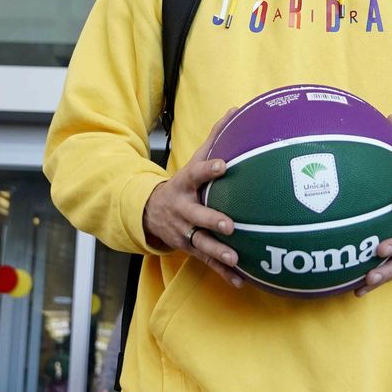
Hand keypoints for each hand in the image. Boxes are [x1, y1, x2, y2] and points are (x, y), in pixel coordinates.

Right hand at [142, 108, 244, 288]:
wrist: (150, 212)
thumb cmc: (184, 183)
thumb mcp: (193, 160)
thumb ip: (216, 138)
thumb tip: (236, 110)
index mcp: (185, 185)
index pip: (195, 174)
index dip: (208, 169)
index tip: (223, 165)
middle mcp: (182, 210)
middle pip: (196, 216)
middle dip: (211, 221)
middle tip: (229, 224)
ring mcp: (185, 232)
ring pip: (201, 243)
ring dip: (218, 252)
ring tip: (234, 257)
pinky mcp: (190, 249)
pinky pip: (208, 263)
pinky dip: (224, 273)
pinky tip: (241, 281)